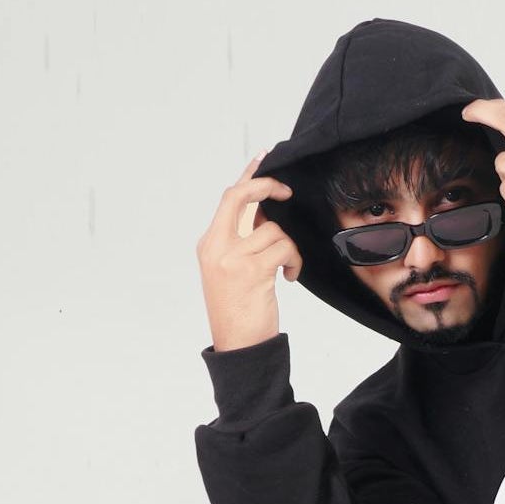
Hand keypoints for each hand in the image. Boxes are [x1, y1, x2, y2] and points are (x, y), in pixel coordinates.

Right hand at [197, 154, 301, 352]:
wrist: (238, 346)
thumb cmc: (239, 310)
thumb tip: (268, 215)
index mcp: (210, 243)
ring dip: (290, 247)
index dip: (247, 175)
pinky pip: (284, 249)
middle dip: (267, 186)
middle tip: (287, 192)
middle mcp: (216, 246)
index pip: (228, 199)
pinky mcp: (251, 271)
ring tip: (288, 268)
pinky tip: (290, 276)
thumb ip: (244, 241)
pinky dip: (294, 261)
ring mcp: (232, 257)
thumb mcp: (233, 270)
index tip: (263, 157)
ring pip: (273, 230)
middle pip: (240, 197)